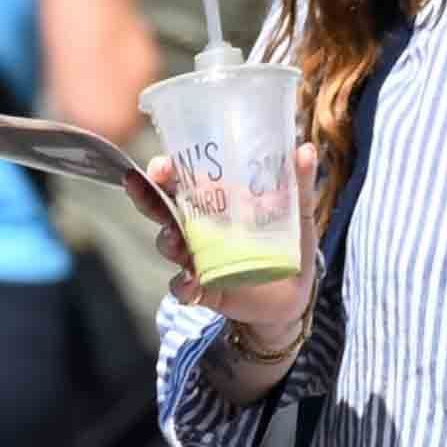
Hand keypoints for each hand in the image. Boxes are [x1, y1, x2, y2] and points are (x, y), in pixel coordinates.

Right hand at [138, 146, 314, 373]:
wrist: (294, 296)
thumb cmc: (291, 247)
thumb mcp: (298, 213)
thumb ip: (299, 183)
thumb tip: (306, 149)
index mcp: (218, 203)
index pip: (184, 181)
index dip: (166, 171)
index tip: (160, 166)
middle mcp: (201, 228)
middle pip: (163, 209)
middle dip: (148, 197)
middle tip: (140, 186)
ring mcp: (198, 259)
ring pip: (169, 245)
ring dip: (166, 240)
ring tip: (174, 239)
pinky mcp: (204, 290)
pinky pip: (183, 288)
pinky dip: (183, 287)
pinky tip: (190, 284)